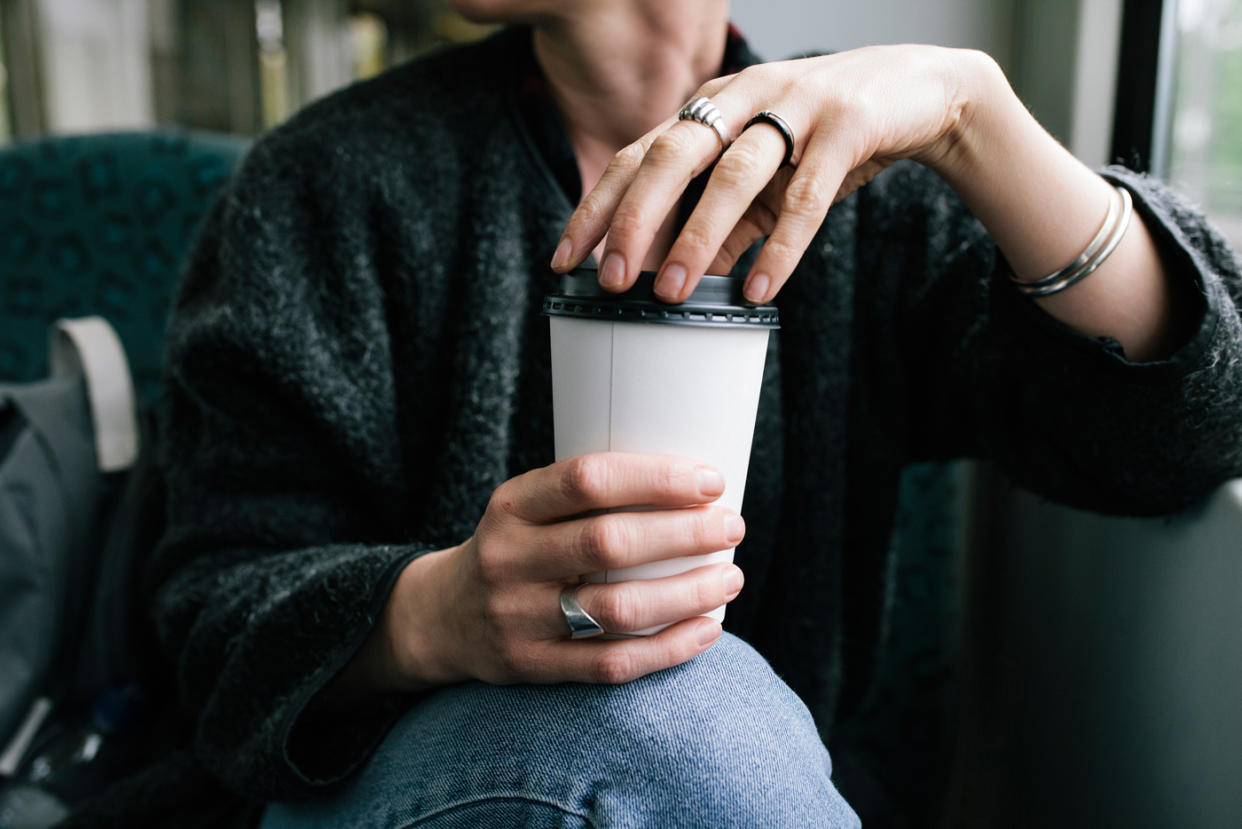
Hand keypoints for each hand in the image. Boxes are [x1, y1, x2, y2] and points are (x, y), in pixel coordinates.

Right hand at [373, 453, 745, 690]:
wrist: (441, 618)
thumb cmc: (514, 549)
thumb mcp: (526, 508)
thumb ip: (587, 498)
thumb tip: (693, 488)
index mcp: (511, 506)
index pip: (588, 480)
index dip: (657, 478)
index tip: (710, 480)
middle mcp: (508, 559)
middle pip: (610, 544)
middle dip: (685, 533)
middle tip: (732, 526)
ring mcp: (517, 619)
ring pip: (617, 610)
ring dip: (687, 594)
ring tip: (730, 580)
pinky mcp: (532, 667)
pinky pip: (611, 664)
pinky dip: (668, 648)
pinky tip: (707, 629)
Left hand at [550, 45, 1000, 304]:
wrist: (919, 92)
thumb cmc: (825, 136)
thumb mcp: (764, 178)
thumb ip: (723, 223)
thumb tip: (678, 281)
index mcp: (712, 105)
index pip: (638, 155)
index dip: (598, 206)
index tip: (566, 258)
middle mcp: (743, 97)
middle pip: (672, 154)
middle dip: (634, 219)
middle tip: (611, 279)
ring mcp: (796, 106)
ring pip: (733, 172)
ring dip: (698, 235)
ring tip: (673, 292)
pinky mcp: (847, 126)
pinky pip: (806, 195)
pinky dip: (780, 246)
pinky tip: (757, 290)